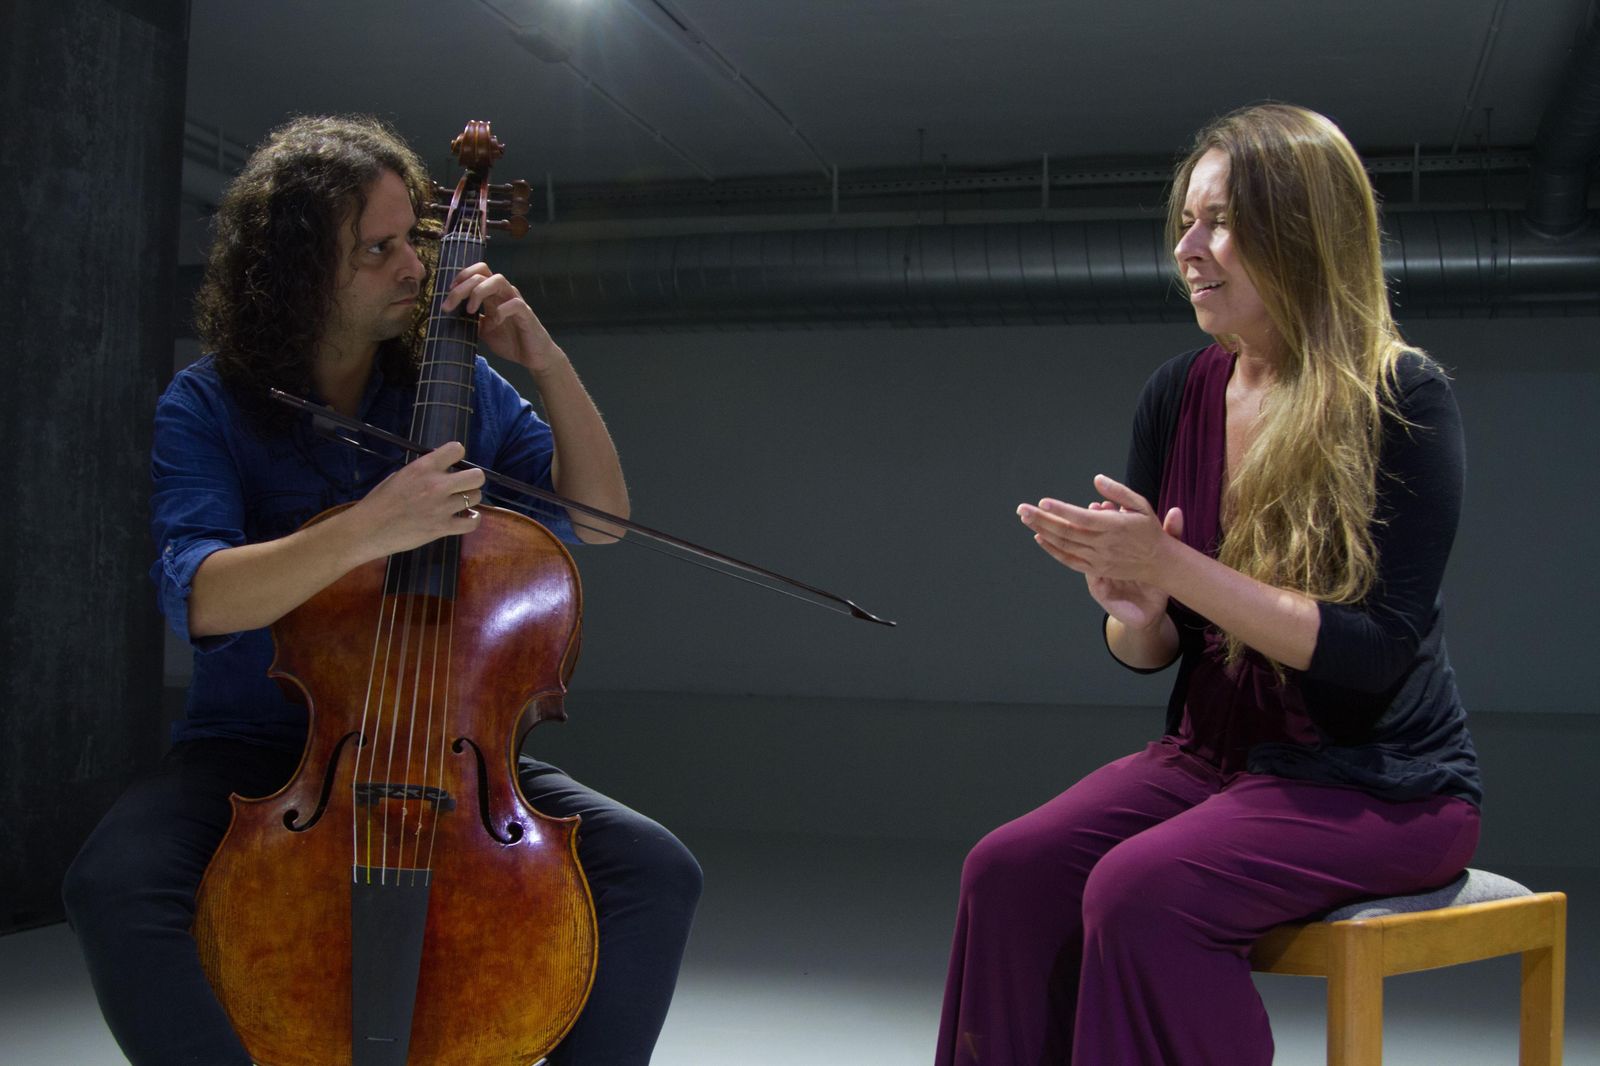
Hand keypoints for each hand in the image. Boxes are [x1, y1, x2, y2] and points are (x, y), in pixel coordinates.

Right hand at [346, 441, 486, 558]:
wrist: (368, 529)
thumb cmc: (379, 501)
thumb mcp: (400, 476)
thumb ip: (423, 471)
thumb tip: (441, 469)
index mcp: (424, 467)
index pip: (457, 450)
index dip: (458, 457)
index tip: (454, 465)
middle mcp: (437, 484)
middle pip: (477, 476)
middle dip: (473, 479)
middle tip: (463, 485)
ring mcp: (442, 507)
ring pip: (476, 497)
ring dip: (471, 499)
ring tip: (461, 503)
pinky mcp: (443, 528)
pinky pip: (473, 522)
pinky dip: (473, 520)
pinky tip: (467, 517)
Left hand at [441, 262, 566, 375]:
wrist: (533, 357)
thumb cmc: (511, 341)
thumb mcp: (484, 331)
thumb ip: (472, 320)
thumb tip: (453, 317)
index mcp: (493, 295)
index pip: (478, 272)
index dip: (461, 277)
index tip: (448, 293)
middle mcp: (504, 293)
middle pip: (482, 274)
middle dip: (462, 287)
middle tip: (448, 305)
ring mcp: (516, 302)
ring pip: (498, 280)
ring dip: (479, 292)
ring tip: (470, 310)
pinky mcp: (527, 314)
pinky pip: (515, 304)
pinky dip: (501, 310)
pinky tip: (494, 323)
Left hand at [1018, 475, 1184, 628]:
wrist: (1159, 562)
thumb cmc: (1148, 529)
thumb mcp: (1141, 505)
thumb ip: (1118, 491)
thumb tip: (1096, 479)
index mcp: (1115, 526)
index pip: (1082, 518)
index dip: (1061, 510)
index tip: (1043, 501)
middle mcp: (1104, 544)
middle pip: (1067, 532)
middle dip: (1042, 520)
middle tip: (1022, 509)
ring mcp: (1099, 559)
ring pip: (1065, 545)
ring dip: (1043, 532)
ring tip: (1026, 519)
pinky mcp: (1096, 569)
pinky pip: (1069, 560)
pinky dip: (1052, 550)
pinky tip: (1039, 538)